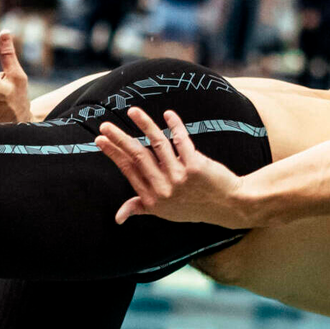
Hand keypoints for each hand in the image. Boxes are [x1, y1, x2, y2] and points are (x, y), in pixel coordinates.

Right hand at [96, 107, 250, 227]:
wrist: (228, 206)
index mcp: (152, 198)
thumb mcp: (165, 212)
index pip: (128, 170)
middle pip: (137, 156)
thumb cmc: (194, 206)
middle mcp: (163, 188)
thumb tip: (118, 218)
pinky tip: (168, 114)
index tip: (101, 139)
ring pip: (157, 144)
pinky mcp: (195, 166)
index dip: (114, 153)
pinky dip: (175, 125)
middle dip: (119, 138)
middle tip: (105, 124)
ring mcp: (179, 177)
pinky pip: (182, 140)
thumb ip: (140, 207)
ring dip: (144, 124)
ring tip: (133, 111)